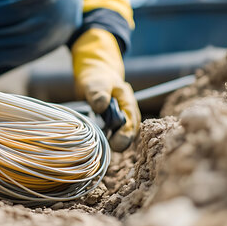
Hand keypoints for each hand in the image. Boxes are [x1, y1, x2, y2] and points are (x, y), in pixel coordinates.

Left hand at [72, 28, 140, 150]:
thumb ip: (98, 92)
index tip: (116, 144)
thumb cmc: (97, 77)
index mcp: (127, 100)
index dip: (125, 134)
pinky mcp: (113, 124)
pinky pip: (114, 135)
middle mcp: (128, 111)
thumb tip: (101, 105)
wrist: (94, 76)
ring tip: (104, 149)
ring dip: (116, 142)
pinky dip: (109, 141)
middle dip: (123, 142)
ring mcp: (121, 119)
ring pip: (124, 134)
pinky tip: (100, 145)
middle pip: (131, 131)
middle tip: (111, 149)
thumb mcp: (95, 82)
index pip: (132, 120)